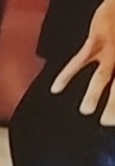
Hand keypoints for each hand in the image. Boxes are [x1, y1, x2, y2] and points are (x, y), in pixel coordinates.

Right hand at [52, 0, 114, 124]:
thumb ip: (114, 63)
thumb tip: (110, 76)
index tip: (112, 121)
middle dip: (114, 106)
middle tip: (107, 123)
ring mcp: (111, 50)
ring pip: (103, 77)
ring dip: (94, 95)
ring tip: (85, 111)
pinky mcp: (96, 42)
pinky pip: (79, 62)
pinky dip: (66, 75)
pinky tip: (56, 88)